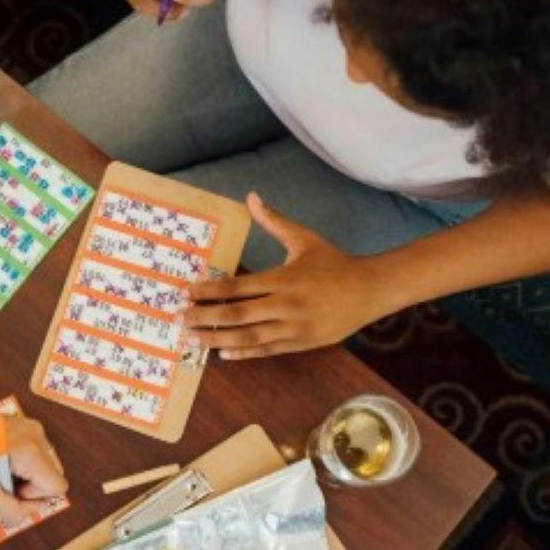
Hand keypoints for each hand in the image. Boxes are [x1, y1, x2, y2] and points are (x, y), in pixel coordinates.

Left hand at [0, 405, 66, 526]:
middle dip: (32, 487)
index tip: (8, 491)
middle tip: (0, 483)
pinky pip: (35, 452)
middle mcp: (36, 434)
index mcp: (30, 449)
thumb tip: (32, 511)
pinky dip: (21, 463)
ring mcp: (30, 425)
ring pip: (45, 465)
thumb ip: (12, 511)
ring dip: (26, 477)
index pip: (57, 486)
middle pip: (54, 475)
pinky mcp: (21, 423)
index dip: (35, 498)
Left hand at [180, 194, 393, 358]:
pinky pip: (267, 350)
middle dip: (205, 317)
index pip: (237, 287)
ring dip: (218, 339)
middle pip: (237, 315)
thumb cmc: (334, 263)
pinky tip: (223, 353)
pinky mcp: (301, 343)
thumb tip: (251, 197)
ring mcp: (294, 328)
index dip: (209, 291)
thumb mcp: (304, 239)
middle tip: (179, 319)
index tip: (186, 293)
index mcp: (283, 279)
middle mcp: (286, 306)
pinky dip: (245, 352)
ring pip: (249, 337)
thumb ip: (274, 221)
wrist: (370, 291)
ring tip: (192, 340)